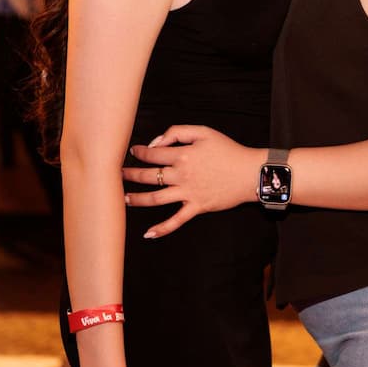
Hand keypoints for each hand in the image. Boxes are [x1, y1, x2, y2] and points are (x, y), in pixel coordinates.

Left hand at [123, 125, 262, 237]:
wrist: (249, 173)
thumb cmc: (228, 150)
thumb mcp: (204, 132)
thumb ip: (178, 132)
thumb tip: (156, 143)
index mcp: (183, 154)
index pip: (153, 154)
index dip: (140, 152)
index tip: (133, 152)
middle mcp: (182, 175)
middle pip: (149, 176)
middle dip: (130, 175)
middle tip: (118, 175)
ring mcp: (188, 193)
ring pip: (155, 199)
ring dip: (137, 199)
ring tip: (124, 199)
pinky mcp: (196, 207)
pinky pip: (175, 221)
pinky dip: (161, 229)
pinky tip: (147, 234)